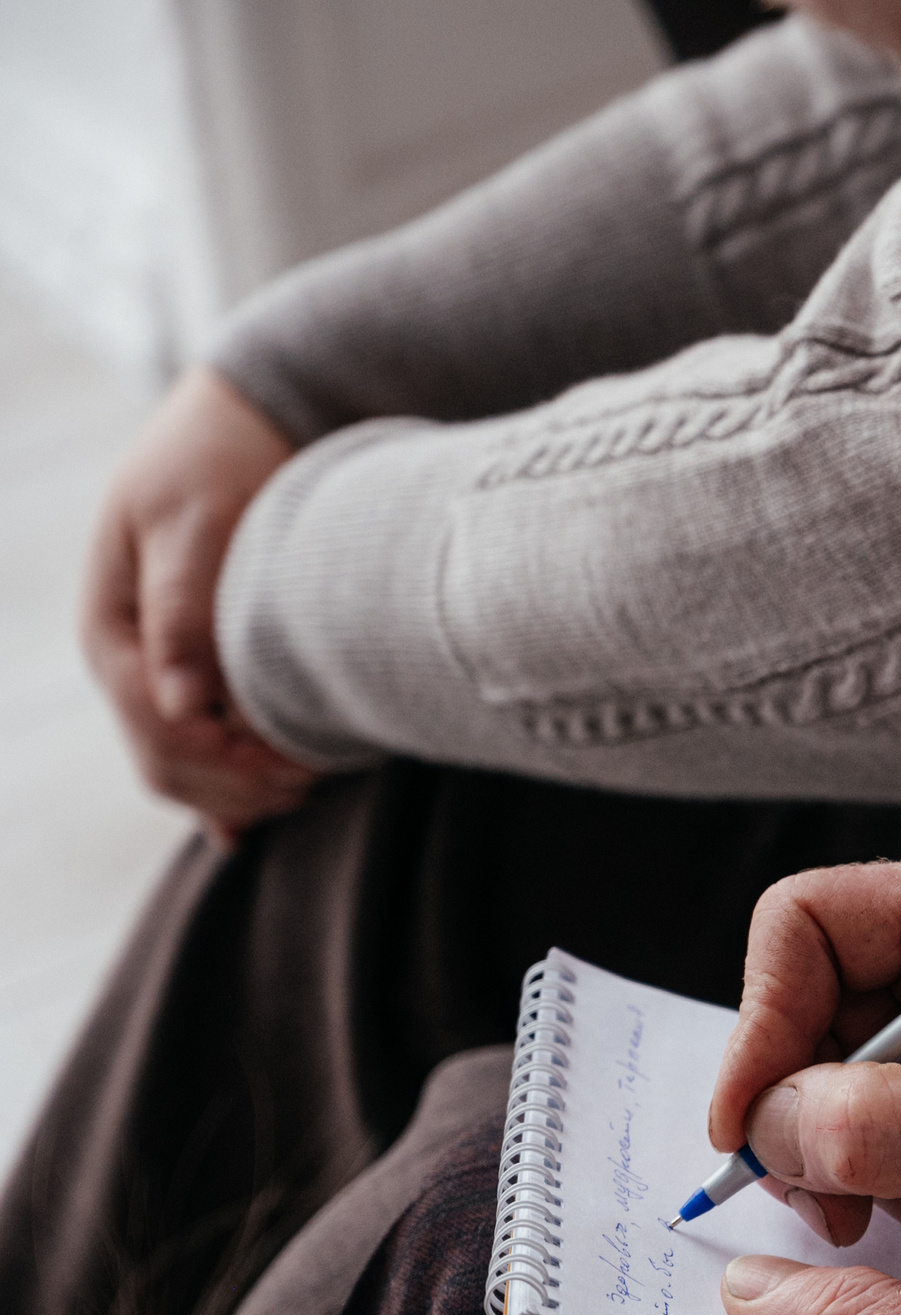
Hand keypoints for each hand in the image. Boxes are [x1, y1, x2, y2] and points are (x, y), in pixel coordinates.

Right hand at [81, 366, 319, 844]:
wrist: (244, 428)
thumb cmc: (216, 460)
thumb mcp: (193, 518)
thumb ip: (184, 605)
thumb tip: (180, 701)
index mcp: (111, 627)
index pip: (153, 726)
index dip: (220, 761)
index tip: (291, 768)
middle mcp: (128, 661)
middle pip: (165, 761)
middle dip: (233, 786)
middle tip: (311, 785)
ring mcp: (160, 674)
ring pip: (184, 768)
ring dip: (241, 792)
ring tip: (310, 786)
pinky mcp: (199, 678)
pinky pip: (203, 753)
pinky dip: (231, 791)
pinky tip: (260, 821)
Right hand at [711, 845, 900, 1291]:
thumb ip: (882, 1127)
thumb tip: (768, 1128)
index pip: (807, 923)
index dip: (760, 1021)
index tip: (746, 1125)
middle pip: (809, 1006)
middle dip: (805, 1107)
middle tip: (822, 1199)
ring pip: (837, 1080)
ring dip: (856, 1156)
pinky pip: (884, 1129)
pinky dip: (898, 1180)